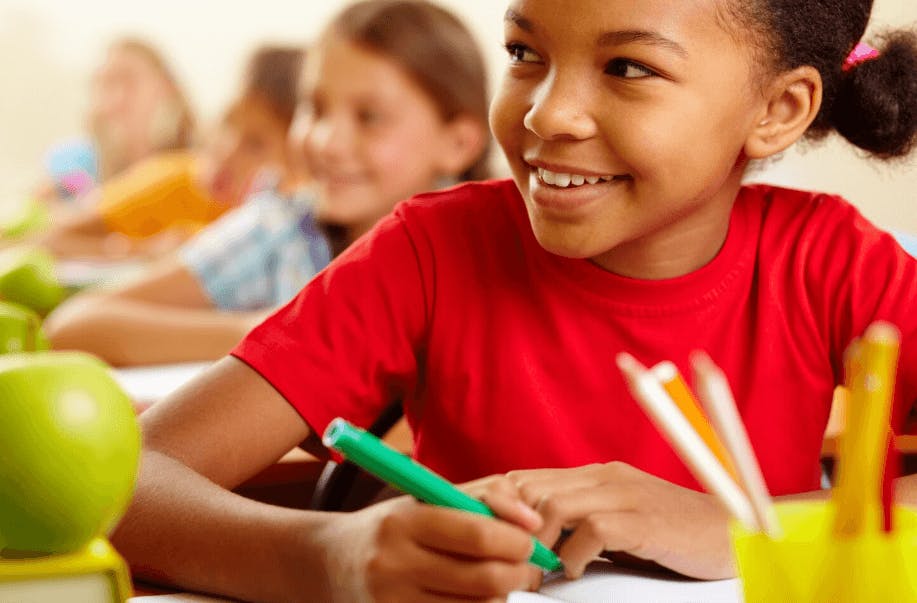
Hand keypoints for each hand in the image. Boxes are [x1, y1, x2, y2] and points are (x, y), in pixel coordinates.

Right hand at [320, 493, 543, 601]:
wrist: (329, 563)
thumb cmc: (388, 526)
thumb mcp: (425, 497)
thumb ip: (481, 497)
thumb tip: (532, 520)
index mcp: (404, 521)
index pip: (477, 533)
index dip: (516, 540)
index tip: (529, 540)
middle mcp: (395, 564)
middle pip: (484, 578)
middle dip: (519, 573)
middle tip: (528, 567)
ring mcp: (393, 602)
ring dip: (503, 597)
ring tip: (503, 581)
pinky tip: (478, 598)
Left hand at [503, 462, 736, 579]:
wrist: (731, 535)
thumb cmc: (669, 534)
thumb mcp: (615, 524)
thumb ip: (577, 524)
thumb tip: (529, 544)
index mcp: (592, 475)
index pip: (523, 478)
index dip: (494, 505)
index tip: (480, 536)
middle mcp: (603, 477)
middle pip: (529, 490)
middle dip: (510, 531)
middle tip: (511, 567)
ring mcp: (624, 494)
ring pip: (553, 507)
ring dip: (538, 547)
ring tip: (540, 574)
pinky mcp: (643, 519)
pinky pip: (592, 531)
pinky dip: (574, 557)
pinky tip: (577, 571)